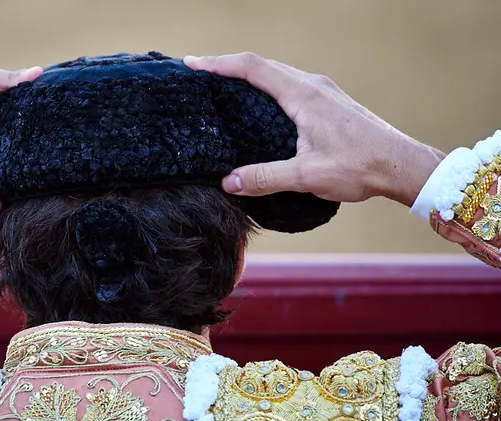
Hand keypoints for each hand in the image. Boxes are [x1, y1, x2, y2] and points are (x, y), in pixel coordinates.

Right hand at [184, 53, 444, 205]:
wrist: (402, 164)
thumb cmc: (360, 166)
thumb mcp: (307, 175)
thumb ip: (265, 177)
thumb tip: (229, 182)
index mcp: (303, 95)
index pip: (252, 67)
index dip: (219, 63)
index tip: (193, 64)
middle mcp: (313, 85)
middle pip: (262, 64)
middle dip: (228, 65)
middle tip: (200, 73)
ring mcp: (323, 91)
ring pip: (277, 72)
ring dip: (248, 74)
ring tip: (224, 84)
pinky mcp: (330, 101)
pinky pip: (290, 83)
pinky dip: (267, 85)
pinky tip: (260, 103)